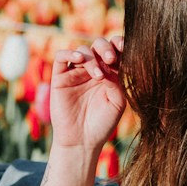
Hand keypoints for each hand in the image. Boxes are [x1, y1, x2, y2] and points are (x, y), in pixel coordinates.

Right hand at [49, 38, 125, 153]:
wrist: (82, 141)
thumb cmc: (102, 123)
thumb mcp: (117, 101)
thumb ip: (117, 81)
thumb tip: (109, 63)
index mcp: (109, 73)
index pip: (114, 51)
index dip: (119, 44)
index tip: (126, 48)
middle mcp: (92, 70)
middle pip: (98, 45)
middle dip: (106, 48)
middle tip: (111, 59)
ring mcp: (76, 72)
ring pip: (82, 50)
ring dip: (92, 58)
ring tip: (98, 75)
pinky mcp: (60, 77)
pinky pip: (61, 57)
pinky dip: (70, 53)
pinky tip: (79, 60)